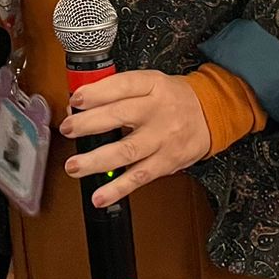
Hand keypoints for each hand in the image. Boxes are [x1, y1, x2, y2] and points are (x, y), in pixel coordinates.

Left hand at [58, 69, 211, 207]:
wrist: (211, 113)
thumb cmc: (173, 97)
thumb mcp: (150, 82)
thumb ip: (118, 91)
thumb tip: (79, 104)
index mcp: (153, 85)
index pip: (123, 85)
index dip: (97, 92)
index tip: (76, 99)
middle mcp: (157, 110)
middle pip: (120, 116)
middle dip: (88, 124)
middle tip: (67, 129)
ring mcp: (162, 138)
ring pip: (126, 150)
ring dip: (96, 161)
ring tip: (74, 166)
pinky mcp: (166, 162)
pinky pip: (139, 177)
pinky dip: (118, 188)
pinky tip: (99, 196)